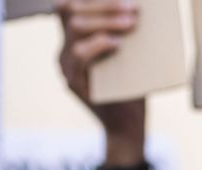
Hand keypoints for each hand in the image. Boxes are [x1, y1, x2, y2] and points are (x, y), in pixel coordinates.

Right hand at [56, 0, 146, 141]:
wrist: (127, 125)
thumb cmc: (132, 86)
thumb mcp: (128, 53)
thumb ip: (121, 30)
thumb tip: (135, 7)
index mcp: (74, 39)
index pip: (68, 6)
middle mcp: (65, 50)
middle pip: (72, 11)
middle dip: (104, 4)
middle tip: (133, 8)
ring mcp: (66, 66)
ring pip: (76, 27)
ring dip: (105, 20)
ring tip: (131, 22)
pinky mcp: (73, 82)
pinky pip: (80, 55)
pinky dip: (98, 44)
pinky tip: (117, 44)